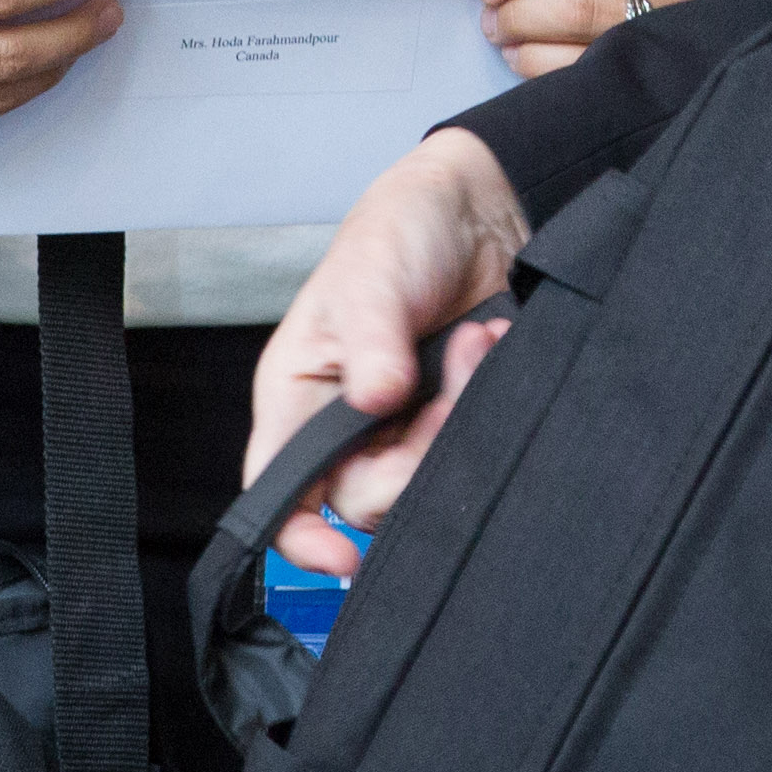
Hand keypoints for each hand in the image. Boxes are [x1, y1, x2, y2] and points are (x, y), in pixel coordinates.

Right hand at [248, 129, 531, 574]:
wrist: (477, 210)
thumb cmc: (396, 233)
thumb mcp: (370, 277)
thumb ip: (371, 338)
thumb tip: (377, 398)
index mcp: (300, 395)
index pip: (280, 490)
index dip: (300, 536)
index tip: (338, 561)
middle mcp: (346, 424)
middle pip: (369, 496)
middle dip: (420, 448)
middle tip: (453, 376)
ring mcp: (403, 429)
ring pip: (428, 478)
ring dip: (460, 418)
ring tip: (476, 344)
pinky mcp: (453, 422)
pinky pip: (473, 453)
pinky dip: (488, 406)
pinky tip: (492, 348)